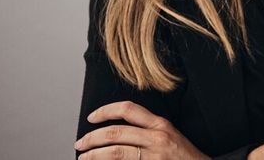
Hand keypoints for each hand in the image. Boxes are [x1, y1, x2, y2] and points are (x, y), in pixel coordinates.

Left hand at [75, 100, 208, 159]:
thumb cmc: (183, 157)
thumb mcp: (168, 136)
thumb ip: (146, 131)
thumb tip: (116, 132)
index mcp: (160, 124)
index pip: (128, 109)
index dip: (106, 110)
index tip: (92, 117)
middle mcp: (157, 138)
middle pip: (115, 133)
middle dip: (91, 138)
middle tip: (80, 144)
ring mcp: (153, 156)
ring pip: (115, 152)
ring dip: (93, 156)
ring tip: (84, 158)